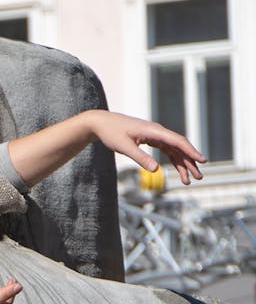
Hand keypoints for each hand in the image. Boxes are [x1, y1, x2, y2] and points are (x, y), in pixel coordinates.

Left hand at [85, 110, 204, 185]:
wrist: (101, 123)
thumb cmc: (111, 133)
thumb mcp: (124, 147)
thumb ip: (140, 157)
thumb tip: (155, 169)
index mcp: (154, 130)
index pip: (178, 141)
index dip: (191, 151)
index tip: (202, 161)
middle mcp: (158, 131)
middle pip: (180, 147)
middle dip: (190, 162)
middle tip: (199, 177)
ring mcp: (155, 135)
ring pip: (174, 150)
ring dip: (182, 164)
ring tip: (188, 180)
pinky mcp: (151, 139)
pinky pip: (167, 150)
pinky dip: (173, 160)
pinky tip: (178, 170)